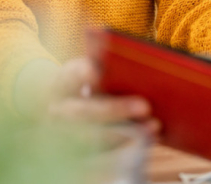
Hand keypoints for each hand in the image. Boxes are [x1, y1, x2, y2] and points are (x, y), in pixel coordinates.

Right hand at [15, 57, 160, 148]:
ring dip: (124, 134)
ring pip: (90, 139)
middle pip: (83, 112)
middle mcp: (57, 111)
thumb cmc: (84, 86)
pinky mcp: (72, 158)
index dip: (82, 73)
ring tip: (153, 125)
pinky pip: (96, 161)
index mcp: (62, 83)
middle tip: (145, 106)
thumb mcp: (87, 70)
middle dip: (115, 109)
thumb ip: (102, 60)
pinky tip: (146, 142)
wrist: (57, 112)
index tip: (95, 71)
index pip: (71, 74)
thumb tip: (127, 49)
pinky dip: (122, 154)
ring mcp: (62, 137)